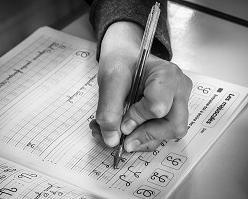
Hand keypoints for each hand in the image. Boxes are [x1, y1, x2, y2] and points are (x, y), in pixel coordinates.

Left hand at [90, 22, 192, 151]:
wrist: (125, 55)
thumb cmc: (121, 61)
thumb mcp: (110, 81)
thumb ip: (109, 110)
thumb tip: (112, 141)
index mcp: (167, 75)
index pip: (158, 107)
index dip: (137, 119)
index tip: (120, 122)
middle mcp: (179, 89)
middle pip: (173, 125)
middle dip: (145, 136)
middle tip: (124, 140)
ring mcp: (178, 101)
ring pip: (168, 132)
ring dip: (142, 138)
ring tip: (119, 133)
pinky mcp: (172, 110)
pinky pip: (162, 131)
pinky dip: (143, 136)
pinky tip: (126, 130)